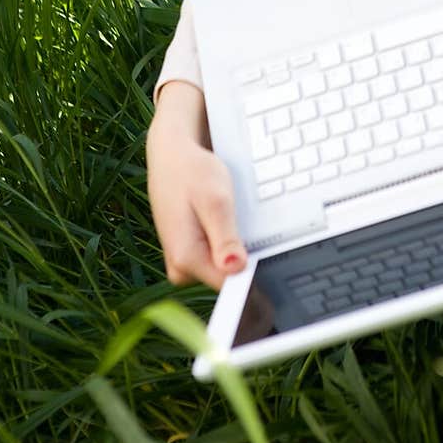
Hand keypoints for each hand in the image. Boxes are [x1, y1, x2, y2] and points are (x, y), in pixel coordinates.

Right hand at [146, 80, 247, 289]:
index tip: (269, 256)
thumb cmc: (193, 172)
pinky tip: (227, 220)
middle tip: (248, 223)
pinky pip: (217, 258)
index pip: (230, 286)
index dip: (253, 273)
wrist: (173, 156)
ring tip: (234, 216)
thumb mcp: (216, 200)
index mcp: (185, 258)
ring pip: (224, 268)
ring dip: (237, 246)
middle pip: (229, 279)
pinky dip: (228, 242)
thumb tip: (235, 269)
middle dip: (246, 256)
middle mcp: (181, 268)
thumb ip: (225, 237)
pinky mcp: (188, 254)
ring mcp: (183, 262)